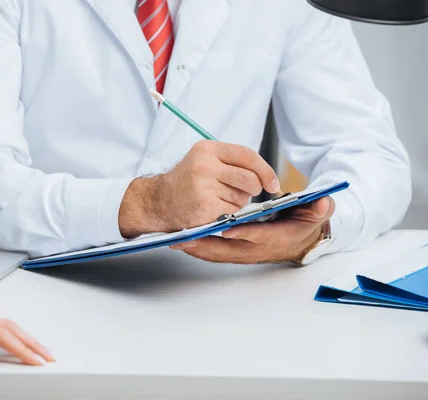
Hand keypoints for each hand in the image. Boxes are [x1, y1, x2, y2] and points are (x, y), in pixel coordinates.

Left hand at [0, 306, 54, 366]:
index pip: (1, 335)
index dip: (21, 348)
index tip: (36, 359)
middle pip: (9, 327)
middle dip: (31, 342)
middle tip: (48, 355)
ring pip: (6, 324)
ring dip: (25, 336)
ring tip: (40, 349)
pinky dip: (13, 332)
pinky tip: (19, 339)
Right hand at [119, 141, 280, 236]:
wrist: (158, 201)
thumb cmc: (186, 181)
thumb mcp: (203, 160)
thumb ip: (231, 161)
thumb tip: (266, 175)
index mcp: (207, 150)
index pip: (247, 155)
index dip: (265, 170)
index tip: (273, 183)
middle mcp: (205, 166)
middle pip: (249, 179)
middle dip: (254, 189)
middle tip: (246, 192)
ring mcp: (204, 187)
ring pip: (242, 198)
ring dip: (237, 202)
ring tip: (217, 199)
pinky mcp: (205, 206)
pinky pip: (231, 212)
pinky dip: (227, 214)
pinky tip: (212, 209)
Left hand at [170, 197, 334, 263]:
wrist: (301, 240)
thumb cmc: (305, 223)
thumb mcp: (317, 213)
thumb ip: (319, 208)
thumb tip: (323, 203)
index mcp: (277, 237)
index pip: (259, 236)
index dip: (244, 233)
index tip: (227, 228)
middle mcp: (258, 249)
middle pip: (229, 249)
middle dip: (207, 244)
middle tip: (186, 237)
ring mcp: (245, 253)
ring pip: (218, 253)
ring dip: (198, 248)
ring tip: (177, 239)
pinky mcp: (236, 253)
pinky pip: (215, 253)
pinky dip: (199, 249)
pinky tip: (183, 242)